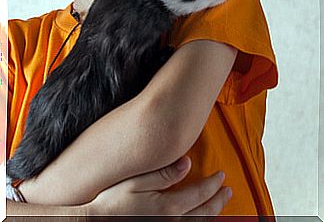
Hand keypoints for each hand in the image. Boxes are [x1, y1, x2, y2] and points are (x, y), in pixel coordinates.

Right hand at [86, 156, 231, 215]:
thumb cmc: (114, 200)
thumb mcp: (138, 181)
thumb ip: (165, 173)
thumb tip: (188, 163)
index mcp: (169, 207)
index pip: (200, 194)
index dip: (213, 185)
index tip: (222, 176)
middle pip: (204, 213)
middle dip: (218, 201)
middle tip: (228, 191)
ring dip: (212, 215)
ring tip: (219, 205)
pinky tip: (199, 220)